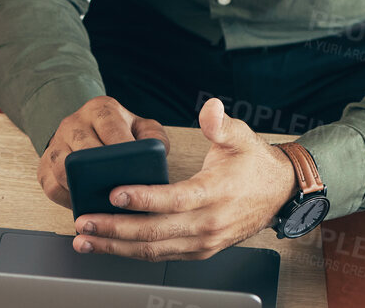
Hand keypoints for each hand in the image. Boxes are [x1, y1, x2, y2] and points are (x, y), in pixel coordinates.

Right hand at [37, 95, 170, 208]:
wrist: (84, 131)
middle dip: (101, 172)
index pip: (110, 127)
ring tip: (103, 203)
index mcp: (99, 110)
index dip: (123, 148)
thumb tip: (156, 154)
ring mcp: (55, 145)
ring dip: (81, 188)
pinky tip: (85, 205)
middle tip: (120, 191)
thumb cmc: (116, 133)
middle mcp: (73, 124)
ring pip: (62, 169)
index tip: (134, 167)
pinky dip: (67, 199)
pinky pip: (51, 187)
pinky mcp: (44, 166)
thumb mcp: (140, 127)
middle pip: (83, 149)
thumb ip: (153, 137)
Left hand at [71, 98, 295, 261]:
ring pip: (154, 250)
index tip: (114, 193)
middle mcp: (208, 224)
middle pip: (156, 232)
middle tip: (85, 222)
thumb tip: (210, 108)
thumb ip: (221, 123)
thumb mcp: (241, 137)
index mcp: (215, 194)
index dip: (143, 199)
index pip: (174, 200)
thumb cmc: (255, 164)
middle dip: (116, 229)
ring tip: (85, 239)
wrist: (279, 194)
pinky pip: (161, 255)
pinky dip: (131, 253)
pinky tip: (109, 245)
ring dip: (116, 246)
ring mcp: (203, 242)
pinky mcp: (199, 251)